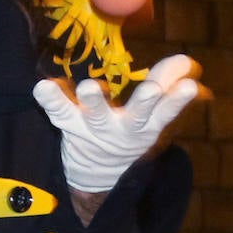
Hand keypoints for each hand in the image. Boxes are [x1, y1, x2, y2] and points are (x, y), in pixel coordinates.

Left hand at [33, 53, 202, 193]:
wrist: (99, 170)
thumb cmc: (130, 128)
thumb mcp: (153, 114)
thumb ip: (167, 83)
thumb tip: (185, 62)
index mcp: (146, 124)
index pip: (165, 112)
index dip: (176, 100)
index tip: (190, 86)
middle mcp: (122, 127)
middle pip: (135, 115)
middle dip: (145, 102)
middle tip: (152, 89)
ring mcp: (94, 127)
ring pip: (96, 114)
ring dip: (95, 100)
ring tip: (91, 86)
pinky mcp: (67, 122)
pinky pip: (58, 110)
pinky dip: (51, 99)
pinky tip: (42, 87)